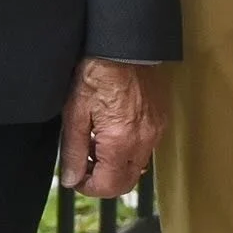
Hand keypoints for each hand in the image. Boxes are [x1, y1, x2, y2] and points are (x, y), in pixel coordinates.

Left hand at [59, 58, 165, 197]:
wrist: (123, 44)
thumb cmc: (97, 71)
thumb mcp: (75, 111)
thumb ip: (73, 150)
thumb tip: (71, 179)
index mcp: (120, 141)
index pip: (108, 187)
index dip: (88, 188)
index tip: (76, 177)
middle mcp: (144, 141)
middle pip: (126, 182)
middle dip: (104, 179)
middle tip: (85, 162)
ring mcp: (156, 131)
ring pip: (137, 167)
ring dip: (116, 165)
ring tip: (97, 142)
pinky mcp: (161, 120)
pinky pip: (146, 148)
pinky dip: (129, 149)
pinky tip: (112, 130)